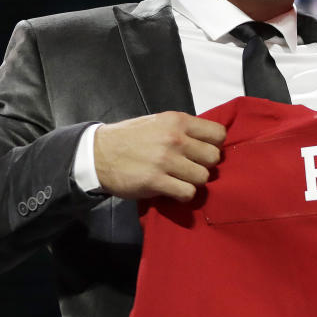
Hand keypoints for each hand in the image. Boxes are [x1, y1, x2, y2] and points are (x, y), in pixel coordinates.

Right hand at [94, 112, 226, 200]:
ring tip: (179, 179)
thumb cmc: (131, 138)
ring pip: (203, 177)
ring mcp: (165, 160)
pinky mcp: (156, 181)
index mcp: (177, 121)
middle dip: (205, 165)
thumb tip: (209, 142)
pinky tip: (172, 190)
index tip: (202, 152)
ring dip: (193, 181)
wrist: (98, 153)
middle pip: (214, 158)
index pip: (218, 134)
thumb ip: (184, 130)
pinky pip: (188, 193)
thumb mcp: (159, 122)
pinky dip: (183, 194)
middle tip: (190, 167)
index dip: (214, 146)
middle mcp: (174, 138)